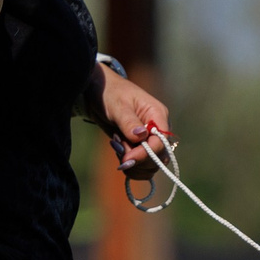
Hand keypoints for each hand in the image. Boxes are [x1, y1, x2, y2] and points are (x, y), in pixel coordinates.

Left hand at [96, 63, 171, 177]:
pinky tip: (118, 152)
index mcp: (158, 115)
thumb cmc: (110, 93)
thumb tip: (141, 135)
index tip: (126, 158)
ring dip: (133, 165)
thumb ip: (129, 121)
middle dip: (138, 161)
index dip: (146, 154)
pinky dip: (130, 166)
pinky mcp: (140, 147)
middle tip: (118, 149)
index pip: (160, 143)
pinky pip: (142, 166)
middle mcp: (157, 130)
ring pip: (151, 166)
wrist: (99, 93)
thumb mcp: (118, 105)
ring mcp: (149, 140)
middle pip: (159, 158)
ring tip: (117, 147)